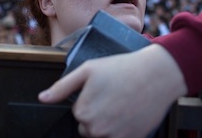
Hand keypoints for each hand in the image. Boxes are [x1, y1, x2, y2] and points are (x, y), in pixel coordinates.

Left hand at [38, 44, 187, 137]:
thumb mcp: (87, 70)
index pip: (79, 113)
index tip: (103, 89)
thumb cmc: (122, 69)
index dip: (90, 100)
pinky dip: (124, 129)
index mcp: (83, 113)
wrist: (158, 74)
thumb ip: (62, 87)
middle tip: (114, 96)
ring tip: (123, 104)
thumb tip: (43, 98)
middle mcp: (97, 130)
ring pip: (103, 134)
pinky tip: (131, 113)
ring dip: (110, 123)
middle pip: (89, 128)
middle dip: (98, 114)